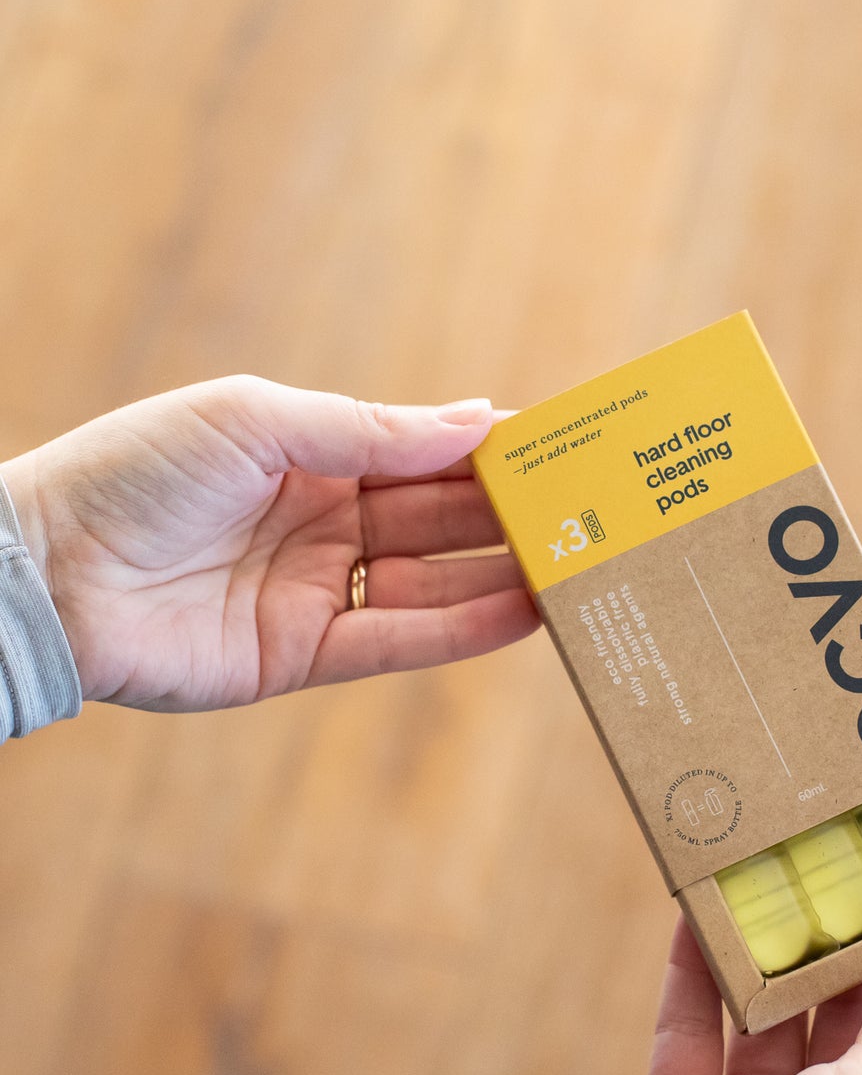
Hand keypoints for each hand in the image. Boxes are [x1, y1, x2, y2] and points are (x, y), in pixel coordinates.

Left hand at [0, 376, 538, 709]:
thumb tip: (475, 419)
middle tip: (593, 510)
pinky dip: (465, 630)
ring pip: (435, 581)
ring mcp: (318, 591)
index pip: (424, 450)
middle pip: (441, 517)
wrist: (44, 574)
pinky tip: (526, 614)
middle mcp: (324, 523)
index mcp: (311, 454)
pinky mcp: (305, 656)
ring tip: (579, 566)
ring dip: (506, 573)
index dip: (492, 448)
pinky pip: (402, 641)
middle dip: (514, 513)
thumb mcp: (255, 422)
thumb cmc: (134, 473)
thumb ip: (367, 429)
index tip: (566, 444)